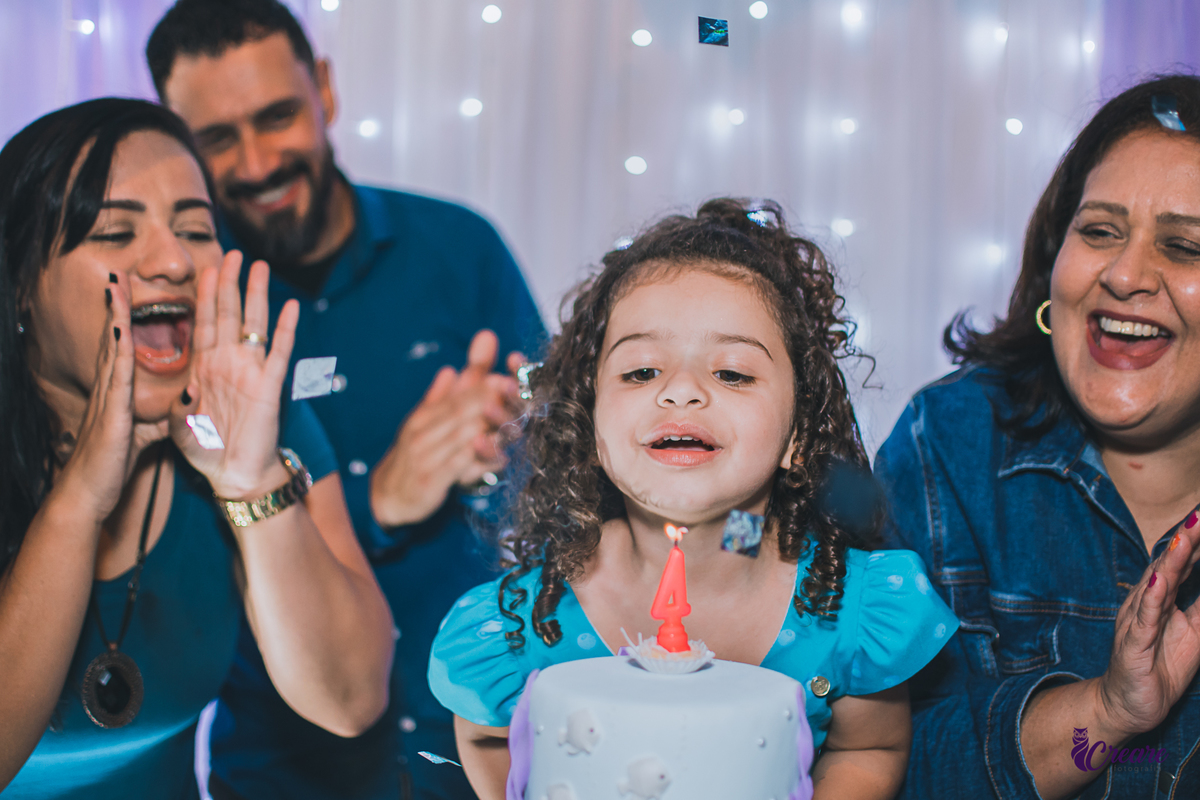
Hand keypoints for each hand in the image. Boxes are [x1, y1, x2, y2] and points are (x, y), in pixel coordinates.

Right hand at [55, 274, 162, 523]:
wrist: (87, 494)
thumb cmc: (110, 464)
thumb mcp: (145, 435)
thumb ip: (165, 417)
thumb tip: (183, 402)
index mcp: (116, 394)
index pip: (121, 350)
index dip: (123, 321)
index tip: (126, 293)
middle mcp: (108, 390)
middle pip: (112, 339)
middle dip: (114, 306)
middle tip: (116, 274)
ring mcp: (106, 399)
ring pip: (111, 349)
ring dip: (113, 316)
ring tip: (116, 286)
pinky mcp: (110, 414)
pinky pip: (116, 378)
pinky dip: (117, 352)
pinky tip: (119, 331)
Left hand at [169, 251, 297, 499]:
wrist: (233, 474)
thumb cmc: (205, 450)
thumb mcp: (179, 428)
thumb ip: (177, 407)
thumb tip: (186, 388)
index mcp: (204, 368)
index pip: (203, 322)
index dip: (204, 295)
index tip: (205, 268)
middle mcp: (228, 362)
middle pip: (228, 313)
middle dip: (229, 282)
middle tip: (233, 253)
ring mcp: (251, 371)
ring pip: (254, 324)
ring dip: (256, 295)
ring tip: (258, 267)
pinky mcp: (270, 386)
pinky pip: (279, 353)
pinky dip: (285, 330)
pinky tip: (290, 307)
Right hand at [370, 330, 519, 526]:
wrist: (388, 495)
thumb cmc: (413, 456)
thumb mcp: (423, 425)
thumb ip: (440, 397)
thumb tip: (450, 369)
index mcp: (423, 417)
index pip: (456, 396)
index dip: (481, 386)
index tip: (505, 377)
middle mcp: (422, 433)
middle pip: (460, 412)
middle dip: (488, 400)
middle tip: (513, 391)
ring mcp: (425, 457)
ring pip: (461, 437)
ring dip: (488, 426)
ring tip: (513, 420)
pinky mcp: (428, 482)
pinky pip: (456, 467)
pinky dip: (477, 459)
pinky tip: (499, 455)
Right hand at [1097, 515, 1199, 736]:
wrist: (1128, 706)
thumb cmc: (1159, 667)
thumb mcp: (1194, 633)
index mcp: (1163, 597)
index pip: (1183, 562)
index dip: (1197, 541)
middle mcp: (1147, 601)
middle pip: (1169, 564)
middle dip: (1188, 538)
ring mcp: (1137, 620)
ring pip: (1157, 585)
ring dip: (1172, 560)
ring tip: (1186, 536)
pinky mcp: (1133, 643)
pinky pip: (1143, 618)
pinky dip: (1151, 597)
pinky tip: (1160, 580)